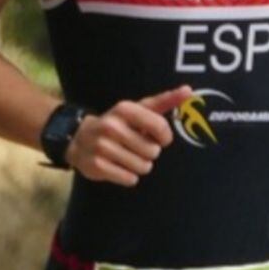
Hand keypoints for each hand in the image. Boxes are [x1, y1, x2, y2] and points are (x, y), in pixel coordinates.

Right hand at [66, 85, 191, 186]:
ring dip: (140, 166)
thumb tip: (188, 90)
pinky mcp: (97, 165)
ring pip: (143, 167)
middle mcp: (112, 126)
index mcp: (125, 109)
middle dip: (149, 153)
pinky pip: (130, 179)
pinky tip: (118, 167)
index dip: (164, 137)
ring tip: (127, 157)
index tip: (158, 137)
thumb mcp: (139, 109)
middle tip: (136, 147)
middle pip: (153, 152)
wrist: (79, 139)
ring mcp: (103, 146)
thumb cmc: (119, 124)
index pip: (161, 127)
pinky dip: (128, 177)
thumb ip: (165, 100)